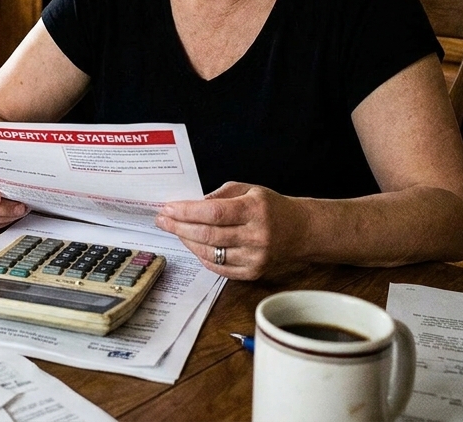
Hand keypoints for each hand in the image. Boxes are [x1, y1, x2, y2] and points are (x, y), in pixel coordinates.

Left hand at [156, 182, 308, 280]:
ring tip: (174, 230)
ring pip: (210, 253)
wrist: (300, 231)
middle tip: (162, 220)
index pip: (214, 213)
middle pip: (208, 234)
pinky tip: (192, 245)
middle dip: (179, 227)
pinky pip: (218, 268)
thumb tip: (192, 205)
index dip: (187, 211)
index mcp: (255, 210)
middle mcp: (256, 236)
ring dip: (187, 242)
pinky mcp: (253, 272)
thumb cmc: (270, 207)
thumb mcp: (248, 189)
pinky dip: (201, 256)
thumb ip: (219, 195)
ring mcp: (255, 258)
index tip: (168, 208)